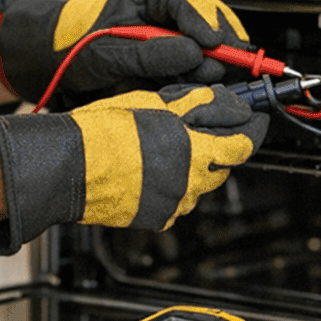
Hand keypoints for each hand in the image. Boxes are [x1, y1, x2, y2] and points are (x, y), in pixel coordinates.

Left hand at [0, 0, 251, 104]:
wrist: (50, 63)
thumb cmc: (70, 45)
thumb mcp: (107, 52)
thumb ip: (149, 54)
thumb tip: (193, 53)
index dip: (202, 20)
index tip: (214, 41)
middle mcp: (158, 12)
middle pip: (201, 19)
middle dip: (220, 40)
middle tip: (235, 61)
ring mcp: (163, 36)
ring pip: (200, 43)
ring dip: (213, 60)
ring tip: (221, 78)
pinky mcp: (165, 61)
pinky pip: (190, 65)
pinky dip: (201, 75)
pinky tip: (209, 86)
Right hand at [0, 84, 268, 254]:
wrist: (68, 166)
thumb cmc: (104, 131)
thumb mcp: (156, 103)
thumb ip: (199, 105)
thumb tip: (230, 102)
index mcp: (193, 150)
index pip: (243, 145)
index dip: (251, 128)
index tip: (253, 118)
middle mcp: (189, 183)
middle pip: (224, 166)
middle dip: (220, 146)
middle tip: (202, 127)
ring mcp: (174, 204)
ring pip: (201, 184)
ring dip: (195, 166)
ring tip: (164, 147)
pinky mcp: (157, 218)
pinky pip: (177, 200)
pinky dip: (173, 184)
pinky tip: (150, 168)